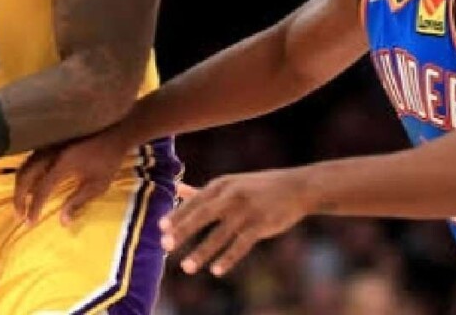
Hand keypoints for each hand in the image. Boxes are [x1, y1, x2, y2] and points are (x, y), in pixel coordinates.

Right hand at [13, 126, 130, 225]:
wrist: (114, 131)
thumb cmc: (108, 160)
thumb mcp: (97, 185)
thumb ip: (77, 202)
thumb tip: (62, 222)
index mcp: (61, 165)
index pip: (41, 190)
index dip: (34, 208)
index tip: (30, 222)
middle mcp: (50, 153)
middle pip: (25, 176)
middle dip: (19, 197)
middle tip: (19, 215)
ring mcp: (48, 145)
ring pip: (25, 166)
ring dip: (20, 185)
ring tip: (22, 202)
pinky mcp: (50, 141)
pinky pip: (31, 158)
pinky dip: (26, 174)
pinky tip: (31, 184)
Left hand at [159, 169, 307, 276]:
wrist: (295, 188)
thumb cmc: (257, 188)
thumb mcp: (229, 184)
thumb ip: (202, 191)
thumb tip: (176, 189)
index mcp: (221, 185)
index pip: (194, 202)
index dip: (177, 215)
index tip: (160, 228)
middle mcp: (231, 196)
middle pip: (202, 215)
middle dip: (183, 231)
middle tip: (165, 246)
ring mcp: (246, 210)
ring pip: (220, 234)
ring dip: (202, 252)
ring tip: (186, 268)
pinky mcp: (261, 225)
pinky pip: (241, 245)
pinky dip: (228, 258)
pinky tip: (216, 271)